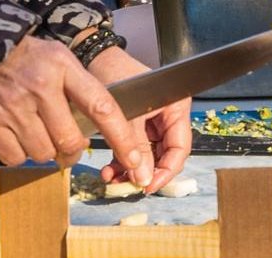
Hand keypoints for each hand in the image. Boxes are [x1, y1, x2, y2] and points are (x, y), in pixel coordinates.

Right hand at [0, 37, 146, 178]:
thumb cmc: (25, 58)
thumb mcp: (59, 59)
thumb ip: (81, 89)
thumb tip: (105, 130)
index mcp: (62, 67)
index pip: (102, 108)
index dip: (121, 138)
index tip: (134, 159)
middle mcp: (38, 87)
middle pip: (70, 142)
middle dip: (73, 150)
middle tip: (68, 144)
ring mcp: (12, 107)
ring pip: (44, 154)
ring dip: (45, 150)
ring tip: (36, 131)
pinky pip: (16, 158)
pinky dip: (19, 153)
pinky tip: (15, 134)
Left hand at [88, 49, 191, 192]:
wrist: (92, 57)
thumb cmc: (115, 73)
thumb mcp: (126, 113)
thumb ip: (136, 146)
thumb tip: (143, 178)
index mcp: (176, 108)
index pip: (180, 148)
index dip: (166, 171)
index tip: (149, 186)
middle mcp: (168, 116)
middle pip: (164, 154)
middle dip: (146, 172)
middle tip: (131, 187)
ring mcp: (151, 122)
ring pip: (148, 155)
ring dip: (132, 169)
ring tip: (113, 179)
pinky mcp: (135, 124)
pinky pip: (134, 149)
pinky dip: (122, 161)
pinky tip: (109, 169)